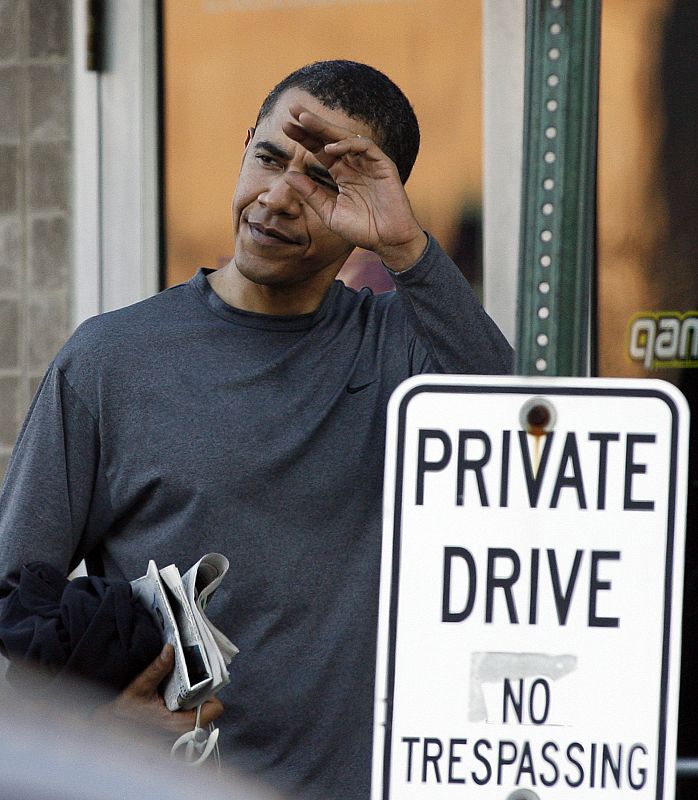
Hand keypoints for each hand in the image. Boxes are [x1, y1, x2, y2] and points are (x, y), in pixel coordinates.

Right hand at [93, 644, 223, 736]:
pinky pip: (190, 711)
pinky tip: (171, 692)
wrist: (109, 728)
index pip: (214, 709)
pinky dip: (185, 701)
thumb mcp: (140, 687)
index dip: (210, 692)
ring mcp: (180, 731)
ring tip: (177, 685)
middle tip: (187, 677)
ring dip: (192, 696)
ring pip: (200, 709)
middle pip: (209, 706)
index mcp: (180, 724)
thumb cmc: (123, 712)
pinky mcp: (174, 728)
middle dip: (201, 691)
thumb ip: (158, 669)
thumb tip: (170, 650)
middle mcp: (183, 731)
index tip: (198, 678)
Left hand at [282, 104, 427, 269]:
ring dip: (326, 127)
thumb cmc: (362, 230)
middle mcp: (355, 165)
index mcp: (342, 174)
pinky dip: (347, 145)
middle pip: (330, 138)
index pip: (320, 150)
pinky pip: (365, 147)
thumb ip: (311, 194)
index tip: (285, 127)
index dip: (304, 138)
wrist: (388, 241)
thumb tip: (288, 175)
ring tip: (305, 120)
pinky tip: (330, 148)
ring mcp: (369, 163)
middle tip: (292, 109)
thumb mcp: (329, 212)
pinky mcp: (384, 166)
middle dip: (312, 123)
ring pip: (346, 137)